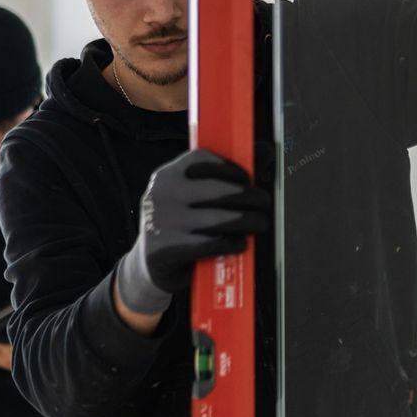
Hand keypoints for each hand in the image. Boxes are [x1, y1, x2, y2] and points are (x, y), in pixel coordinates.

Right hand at [115, 149, 270, 316]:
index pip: (203, 160)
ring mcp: (162, 222)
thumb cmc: (182, 226)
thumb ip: (225, 176)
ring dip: (247, 221)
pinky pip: (210, 244)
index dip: (232, 168)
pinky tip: (241, 244)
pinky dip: (231, 244)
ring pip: (217, 218)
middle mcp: (161, 194)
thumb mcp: (193, 198)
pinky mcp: (166, 249)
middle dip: (248, 197)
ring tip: (261, 224)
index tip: (249, 180)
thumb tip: (266, 150)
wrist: (150, 265)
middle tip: (265, 205)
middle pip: (216, 190)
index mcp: (167, 175)